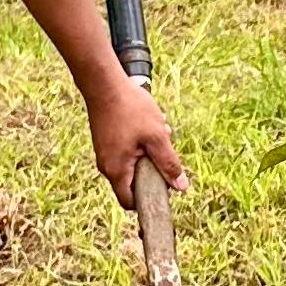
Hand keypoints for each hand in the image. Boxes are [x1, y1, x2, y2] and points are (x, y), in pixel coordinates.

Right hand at [84, 73, 183, 207]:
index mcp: (117, 171)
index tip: (163, 186)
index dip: (148, 199)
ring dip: (149, 152)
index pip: (130, 202)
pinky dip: (140, 143)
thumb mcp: (157, 137)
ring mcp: (104, 153)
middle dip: (152, 170)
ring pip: (132, 164)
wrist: (104, 83)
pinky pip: (126, 151)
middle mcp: (106, 166)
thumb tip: (181, 187)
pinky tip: (148, 125)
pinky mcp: (106, 141)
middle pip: (133, 182)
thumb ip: (169, 163)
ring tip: (158, 132)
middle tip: (163, 150)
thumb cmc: (130, 108)